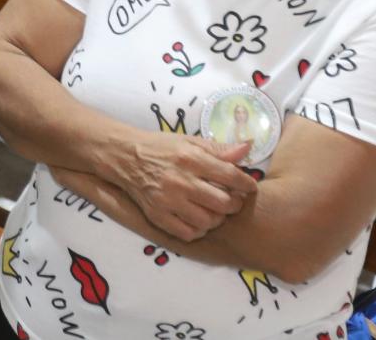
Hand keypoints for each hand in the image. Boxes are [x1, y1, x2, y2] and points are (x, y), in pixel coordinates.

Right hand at [96, 127, 256, 240]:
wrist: (125, 158)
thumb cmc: (162, 148)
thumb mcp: (189, 142)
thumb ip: (219, 148)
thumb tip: (248, 148)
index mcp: (190, 158)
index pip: (230, 175)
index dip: (246, 183)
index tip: (249, 186)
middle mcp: (181, 181)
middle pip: (223, 203)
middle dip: (234, 203)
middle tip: (233, 200)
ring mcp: (168, 202)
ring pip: (208, 221)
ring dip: (217, 218)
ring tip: (215, 210)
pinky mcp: (158, 217)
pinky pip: (188, 233)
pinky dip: (199, 229)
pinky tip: (198, 219)